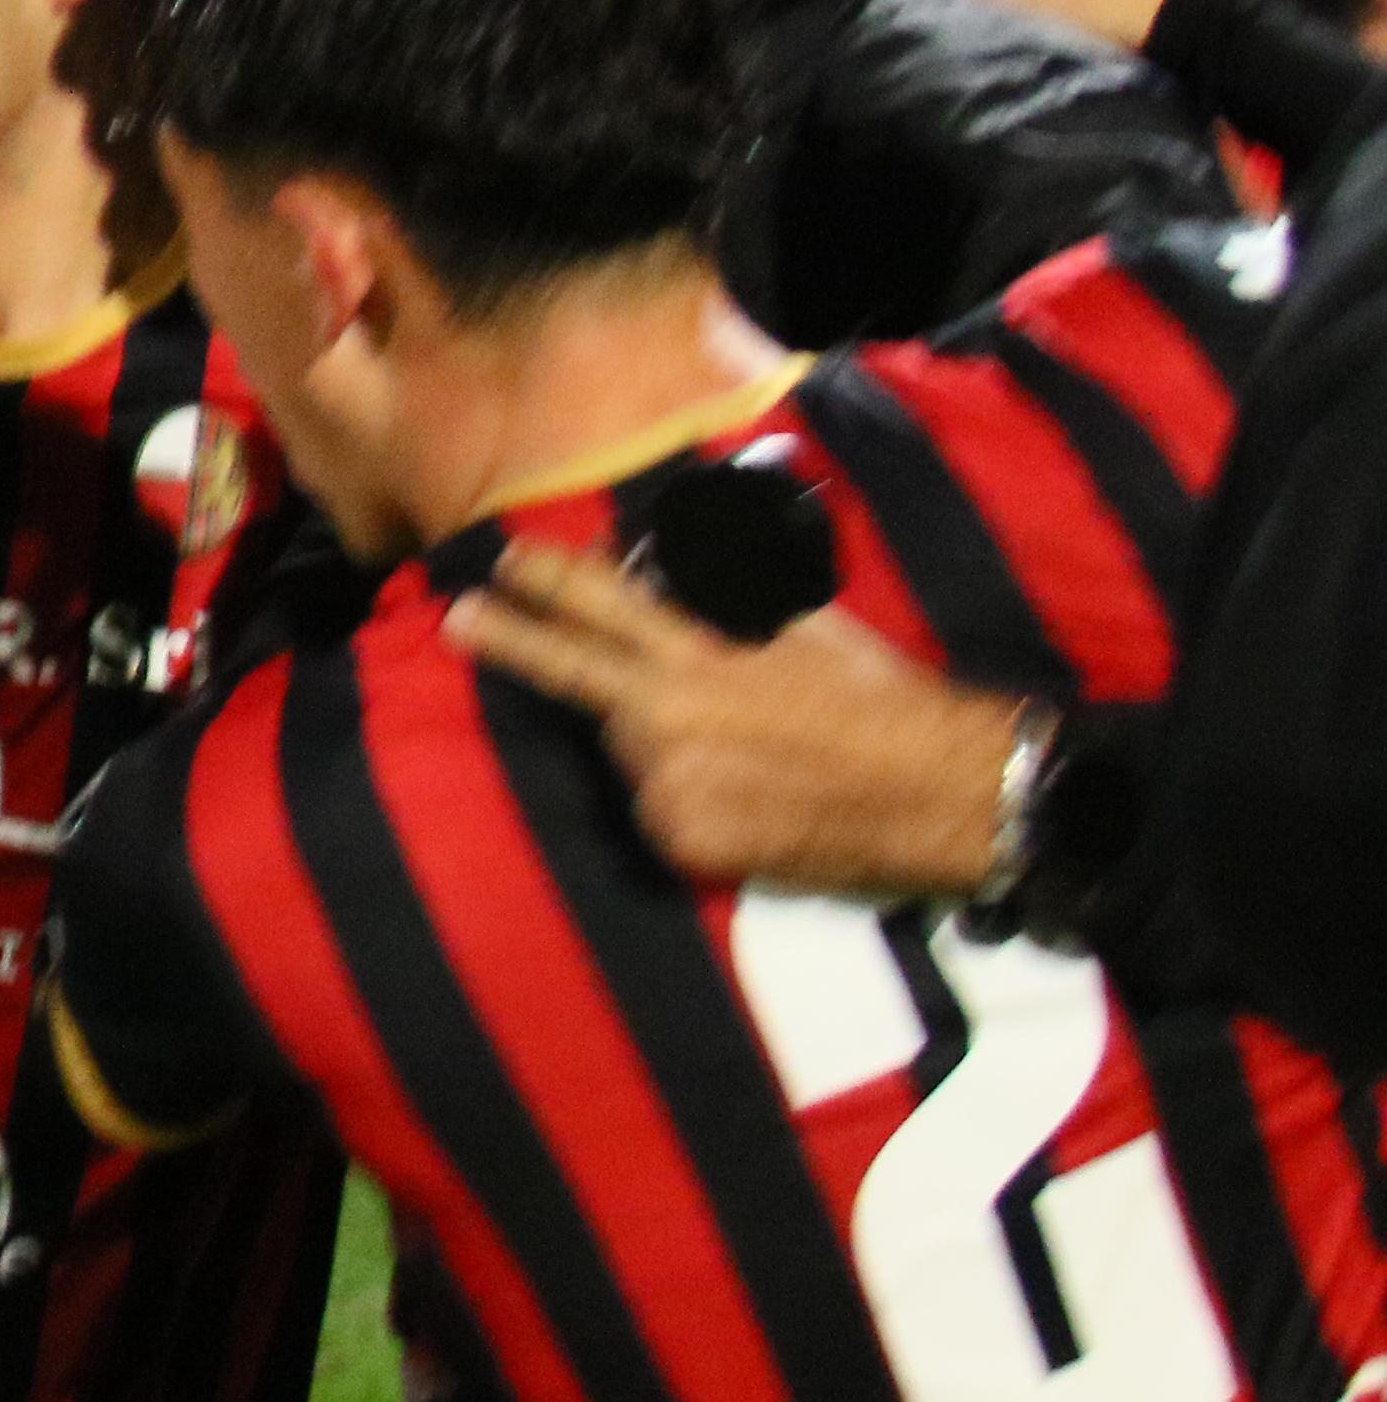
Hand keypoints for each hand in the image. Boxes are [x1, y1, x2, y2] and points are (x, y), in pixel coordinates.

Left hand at [449, 541, 1029, 895]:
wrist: (943, 792)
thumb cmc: (881, 699)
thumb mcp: (801, 626)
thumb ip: (722, 608)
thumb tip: (664, 580)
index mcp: (702, 653)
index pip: (601, 605)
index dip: (547, 580)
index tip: (503, 560)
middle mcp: (669, 713)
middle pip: (577, 676)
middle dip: (513, 643)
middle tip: (458, 618)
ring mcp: (670, 782)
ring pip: (629, 751)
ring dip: (655, 741)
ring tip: (741, 747)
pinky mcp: (684, 841)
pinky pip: (660, 808)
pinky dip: (682, 798)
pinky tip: (745, 794)